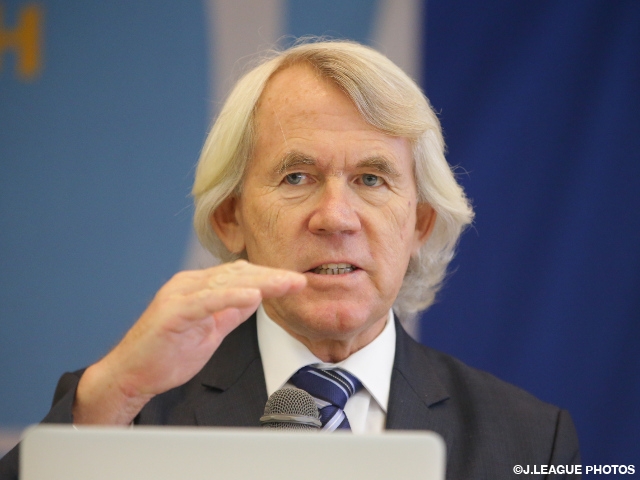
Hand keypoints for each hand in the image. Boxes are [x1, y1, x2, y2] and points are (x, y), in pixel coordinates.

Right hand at [73, 260, 305, 424]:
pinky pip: (207, 301)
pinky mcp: (173, 312)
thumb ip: (231, 313)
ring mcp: (179, 296)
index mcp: (198, 287)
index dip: (268, 277)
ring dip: (260, 282)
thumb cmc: (166, 354)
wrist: (130, 375)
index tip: (293, 282)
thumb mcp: (210, 331)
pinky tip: (253, 296)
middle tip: (299, 281)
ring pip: (226, 282)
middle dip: (271, 277)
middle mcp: (188, 285)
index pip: (239, 275)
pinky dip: (231, 296)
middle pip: (237, 274)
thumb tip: (256, 299)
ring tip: (286, 284)